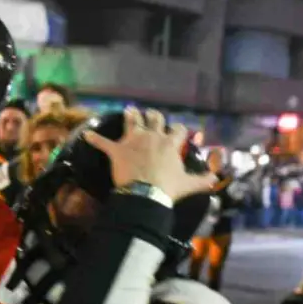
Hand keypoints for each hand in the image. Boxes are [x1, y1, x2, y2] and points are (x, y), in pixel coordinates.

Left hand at [85, 107, 214, 201]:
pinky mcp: (116, 150)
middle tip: (152, 114)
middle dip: (154, 115)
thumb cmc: (168, 188)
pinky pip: (102, 143)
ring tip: (129, 110)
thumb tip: (216, 180)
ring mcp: (133, 141)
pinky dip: (94, 139)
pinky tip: (86, 135)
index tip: (178, 130)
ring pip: (132, 122)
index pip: (178, 129)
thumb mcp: (189, 184)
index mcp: (170, 143)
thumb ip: (203, 180)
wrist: (145, 193)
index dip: (179, 129)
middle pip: (155, 119)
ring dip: (130, 116)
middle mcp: (152, 136)